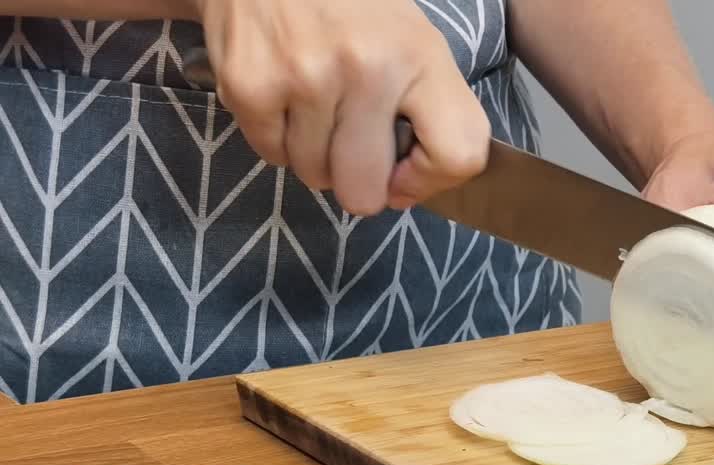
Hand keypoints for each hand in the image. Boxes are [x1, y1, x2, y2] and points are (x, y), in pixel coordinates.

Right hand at [196, 0, 490, 215]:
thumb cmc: (351, 4)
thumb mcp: (412, 39)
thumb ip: (427, 111)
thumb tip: (402, 191)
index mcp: (420, 56)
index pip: (458, 155)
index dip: (432, 180)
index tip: (408, 170)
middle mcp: (367, 69)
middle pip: (366, 192)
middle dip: (359, 181)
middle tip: (353, 144)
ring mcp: (305, 79)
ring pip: (316, 178)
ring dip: (316, 155)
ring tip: (316, 104)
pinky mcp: (250, 86)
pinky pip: (273, 155)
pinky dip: (279, 137)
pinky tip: (286, 94)